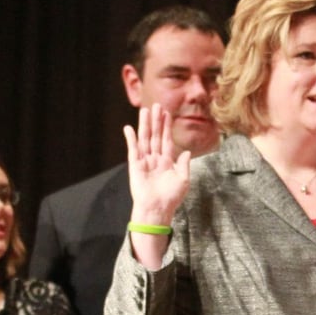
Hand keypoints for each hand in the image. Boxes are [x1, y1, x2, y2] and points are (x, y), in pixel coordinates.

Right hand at [125, 105, 190, 226]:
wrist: (158, 209)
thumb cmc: (171, 197)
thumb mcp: (183, 180)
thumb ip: (184, 165)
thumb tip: (186, 152)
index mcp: (167, 162)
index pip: (166, 139)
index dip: (167, 126)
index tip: (168, 113)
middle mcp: (155, 159)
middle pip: (155, 135)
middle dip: (156, 121)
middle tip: (157, 105)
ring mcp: (145, 161)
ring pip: (145, 139)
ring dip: (145, 125)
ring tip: (145, 111)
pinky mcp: (135, 166)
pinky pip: (133, 149)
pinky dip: (131, 139)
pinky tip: (129, 128)